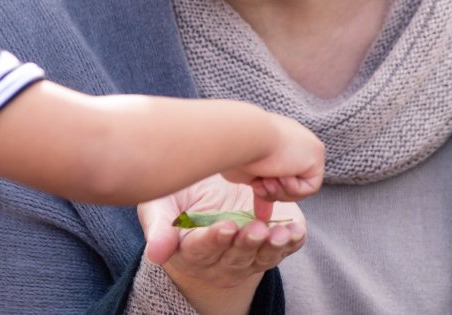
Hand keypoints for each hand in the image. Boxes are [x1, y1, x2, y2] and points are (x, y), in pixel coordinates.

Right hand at [139, 175, 306, 294]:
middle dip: (245, 244)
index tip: (225, 227)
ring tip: (279, 233)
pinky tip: (295, 231)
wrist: (210, 191)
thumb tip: (156, 255)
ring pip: (260, 258)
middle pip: (234, 258)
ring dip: (271, 247)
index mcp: (190, 252)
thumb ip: (158, 227)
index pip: (201, 250)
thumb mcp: (159, 205)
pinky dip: (292, 242)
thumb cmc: (180, 196)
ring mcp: (247, 258)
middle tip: (254, 228)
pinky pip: (284, 250)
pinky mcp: (270, 248)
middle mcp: (219, 262)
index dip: (213, 240)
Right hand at [220, 114, 323, 202]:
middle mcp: (291, 140)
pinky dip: (293, 188)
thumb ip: (259, 189)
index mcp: (274, 139)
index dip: (268, 191)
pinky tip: (281, 175)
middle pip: (288, 181)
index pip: (277, 170)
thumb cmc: (235, 153)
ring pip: (299, 187)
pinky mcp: (316, 153)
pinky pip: (310, 187)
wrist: (243, 138)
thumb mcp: (246, 175)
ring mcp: (305, 145)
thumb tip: (263, 215)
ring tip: (267, 179)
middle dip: (273, 192)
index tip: (257, 199)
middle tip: (260, 186)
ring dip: (281, 190)